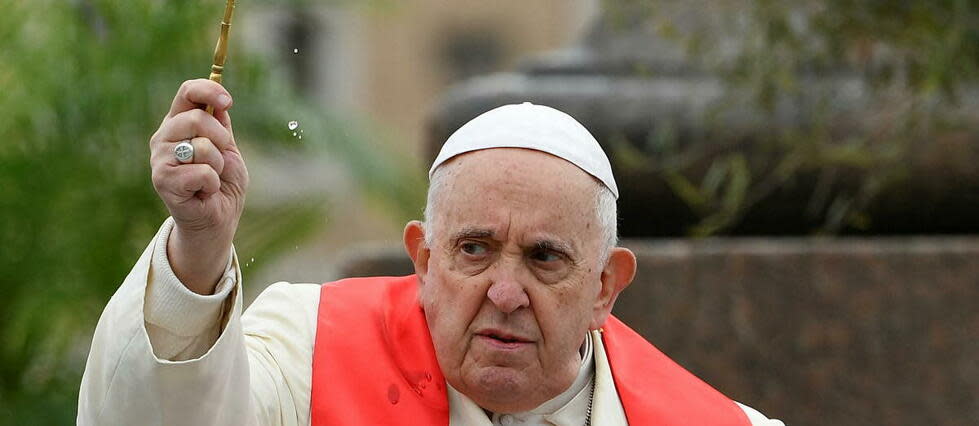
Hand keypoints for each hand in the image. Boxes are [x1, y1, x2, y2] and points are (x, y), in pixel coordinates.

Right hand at [149, 79, 248, 293]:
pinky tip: (204, 192)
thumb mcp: (227, 148)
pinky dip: (212, 184)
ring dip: (217, 166)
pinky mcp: (162, 180)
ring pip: (202, 147)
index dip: (209, 90)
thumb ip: (221, 124)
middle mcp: (164, 137)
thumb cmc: (222, 183)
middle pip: (197, 118)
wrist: (218, 219)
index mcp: (178, 123)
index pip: (187, 91)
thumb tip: (220, 100)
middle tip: (219, 160)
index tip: (228, 102)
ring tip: (210, 178)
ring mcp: (160, 158)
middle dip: (220, 139)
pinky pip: (202, 172)